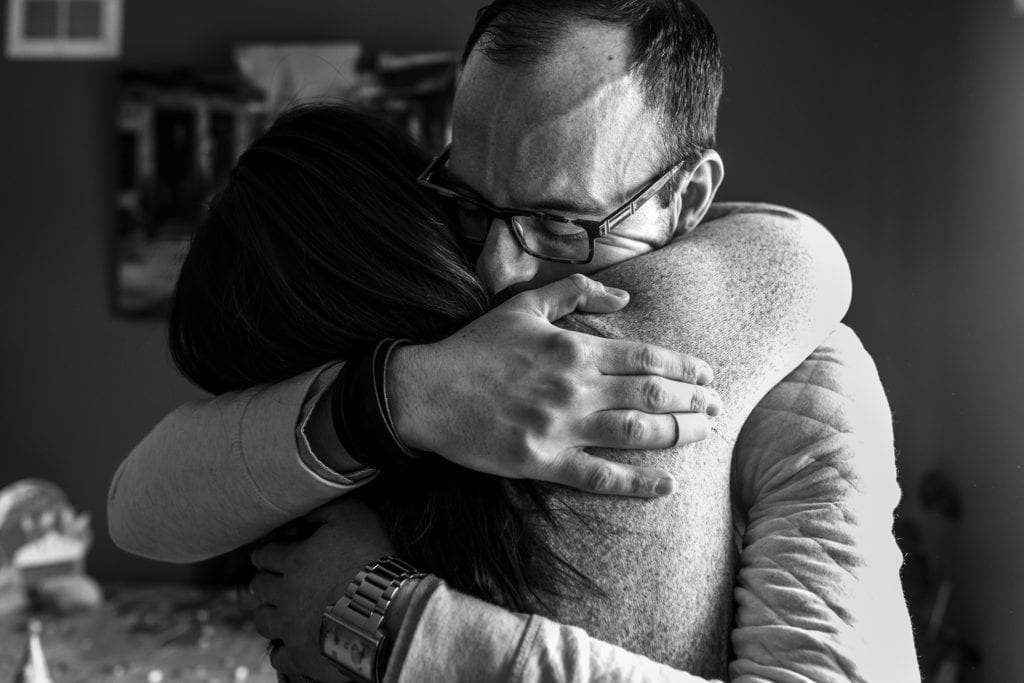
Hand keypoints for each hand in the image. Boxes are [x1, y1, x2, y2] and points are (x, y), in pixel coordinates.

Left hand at [249, 499, 395, 681]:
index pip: (265, 555)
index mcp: (294, 561)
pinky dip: (283, 649)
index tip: (270, 553)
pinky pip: (279, 656)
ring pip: (263, 620)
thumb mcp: (353, 516)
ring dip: (269, 612)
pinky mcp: (302, 655)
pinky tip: (292, 641)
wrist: (386, 608)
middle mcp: (286, 595)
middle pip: (259, 587)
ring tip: (280, 609)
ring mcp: (291, 627)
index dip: (267, 552)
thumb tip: (305, 510)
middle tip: (274, 580)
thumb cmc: (371, 558)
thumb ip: (325, 508)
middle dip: (265, 580)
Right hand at [389, 274, 721, 497]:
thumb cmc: (475, 347)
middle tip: (718, 406)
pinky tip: (666, 485)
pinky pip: (600, 476)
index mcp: (573, 348)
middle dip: (692, 400)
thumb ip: (576, 293)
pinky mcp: (543, 461)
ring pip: (636, 433)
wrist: (426, 391)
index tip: (708, 374)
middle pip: (651, 394)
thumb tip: (625, 299)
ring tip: (705, 433)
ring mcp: (561, 426)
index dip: (684, 366)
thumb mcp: (523, 304)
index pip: (645, 356)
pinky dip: (637, 482)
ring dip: (678, 433)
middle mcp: (575, 387)